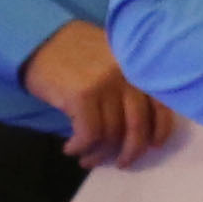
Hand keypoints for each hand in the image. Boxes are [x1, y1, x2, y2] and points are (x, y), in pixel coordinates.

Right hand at [23, 24, 173, 167]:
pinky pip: (89, 134)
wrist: (41, 39)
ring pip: (111, 134)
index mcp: (138, 66)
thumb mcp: (114, 59)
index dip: (160, 130)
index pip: (161, 104)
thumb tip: (144, 127)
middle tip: (121, 163)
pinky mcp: (82, 95)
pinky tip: (71, 148)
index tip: (153, 146)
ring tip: (87, 158)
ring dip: (99, 154)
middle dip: (130, 151)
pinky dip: (80, 147)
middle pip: (137, 126)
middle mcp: (127, 74)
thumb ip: (131, 83)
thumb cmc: (77, 51)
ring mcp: (106, 84)